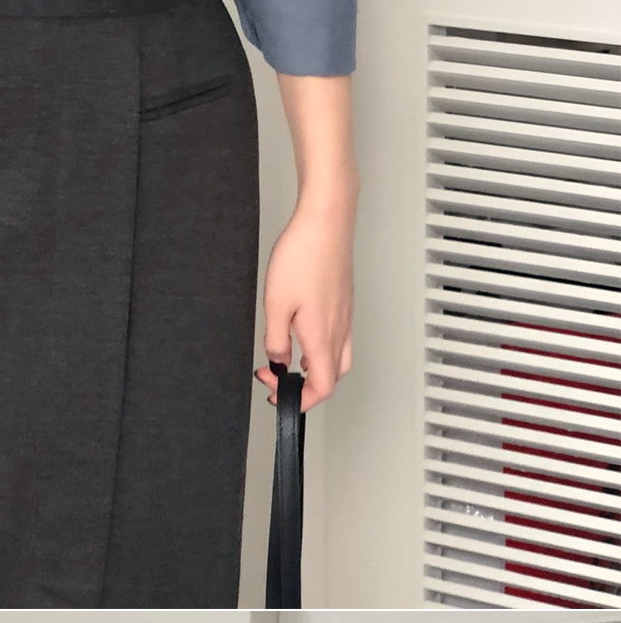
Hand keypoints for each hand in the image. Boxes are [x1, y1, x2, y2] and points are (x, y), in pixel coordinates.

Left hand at [257, 189, 356, 411]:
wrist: (326, 221)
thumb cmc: (303, 255)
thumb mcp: (276, 303)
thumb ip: (276, 339)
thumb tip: (278, 359)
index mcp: (322, 337)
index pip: (322, 388)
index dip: (300, 400)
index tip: (276, 392)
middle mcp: (339, 331)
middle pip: (332, 378)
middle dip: (305, 388)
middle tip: (277, 375)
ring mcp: (345, 317)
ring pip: (339, 360)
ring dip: (315, 370)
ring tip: (290, 361)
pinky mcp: (345, 303)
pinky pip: (339, 340)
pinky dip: (322, 350)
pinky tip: (304, 337)